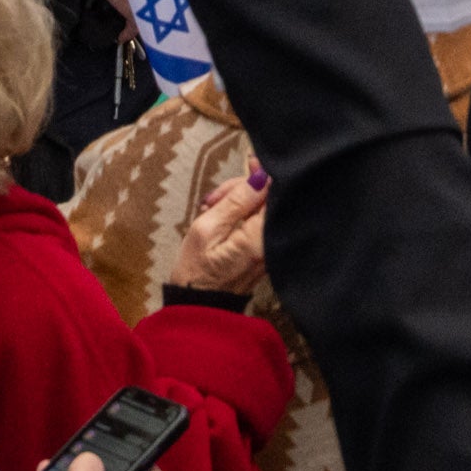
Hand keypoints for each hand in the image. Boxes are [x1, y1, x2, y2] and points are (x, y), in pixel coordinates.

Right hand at [168, 170, 269, 298]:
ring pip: (263, 209)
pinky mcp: (264, 253)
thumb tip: (261, 176)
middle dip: (244, 189)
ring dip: (239, 202)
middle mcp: (272, 244)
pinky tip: (220, 219)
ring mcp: (269, 250)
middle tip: (213, 198)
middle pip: (270, 199)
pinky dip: (241, 216)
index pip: (275, 193)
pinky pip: (259, 223)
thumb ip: (236, 201)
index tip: (248, 163)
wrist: (196, 308)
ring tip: (210, 209)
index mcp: (260, 238)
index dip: (262, 175)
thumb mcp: (206, 229)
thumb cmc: (196, 271)